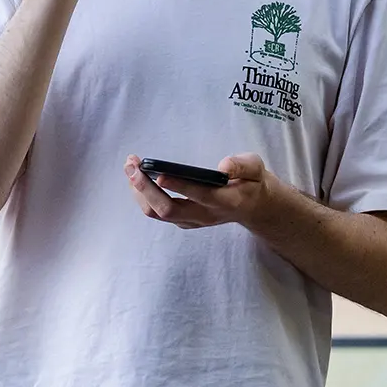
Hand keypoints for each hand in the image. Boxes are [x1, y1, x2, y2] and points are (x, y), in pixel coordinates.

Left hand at [125, 153, 284, 230]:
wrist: (254, 207)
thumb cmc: (253, 183)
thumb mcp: (256, 168)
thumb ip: (243, 166)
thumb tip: (223, 166)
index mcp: (226, 201)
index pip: (199, 195)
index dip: (179, 186)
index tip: (159, 173)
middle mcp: (206, 215)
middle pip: (169, 210)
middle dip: (146, 188)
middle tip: (132, 165)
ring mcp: (193, 220)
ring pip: (158, 213)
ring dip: (139, 191)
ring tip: (130, 167)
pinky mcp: (184, 220)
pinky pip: (157, 212)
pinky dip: (143, 195)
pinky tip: (137, 177)